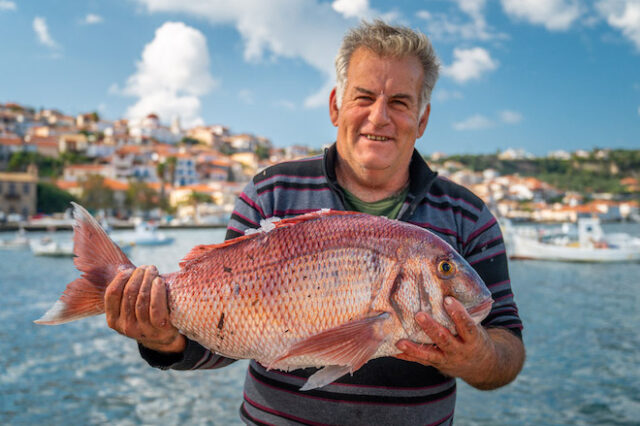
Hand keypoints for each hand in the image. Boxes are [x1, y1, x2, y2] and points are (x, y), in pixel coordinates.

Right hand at [104, 265, 185, 352]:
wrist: (164, 338)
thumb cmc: (145, 314)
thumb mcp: (129, 308)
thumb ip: (124, 292)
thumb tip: (122, 267)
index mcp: (113, 320)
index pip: (112, 294)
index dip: (121, 278)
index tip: (130, 270)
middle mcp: (125, 326)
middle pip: (129, 293)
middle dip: (138, 275)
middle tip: (146, 267)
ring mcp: (142, 329)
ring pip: (142, 298)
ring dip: (148, 279)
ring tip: (153, 270)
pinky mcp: (159, 329)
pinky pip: (156, 307)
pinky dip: (157, 291)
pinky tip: (159, 281)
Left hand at [395, 296, 515, 389]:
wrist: (483, 366)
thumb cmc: (475, 338)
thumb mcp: (477, 327)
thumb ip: (465, 314)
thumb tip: (449, 287)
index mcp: (473, 339)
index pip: (467, 326)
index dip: (458, 314)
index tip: (448, 300)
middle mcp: (460, 350)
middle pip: (444, 339)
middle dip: (431, 328)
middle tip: (419, 315)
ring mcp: (447, 359)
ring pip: (430, 354)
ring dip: (414, 348)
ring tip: (400, 341)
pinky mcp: (437, 364)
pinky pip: (421, 361)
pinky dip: (408, 356)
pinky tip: (394, 351)